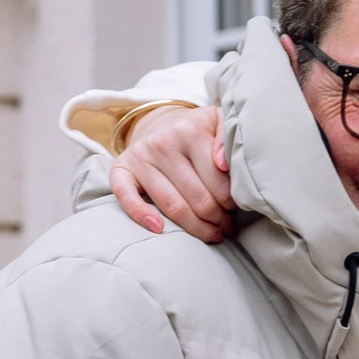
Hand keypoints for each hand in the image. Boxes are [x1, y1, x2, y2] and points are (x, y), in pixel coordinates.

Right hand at [113, 106, 233, 242]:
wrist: (162, 124)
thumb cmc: (197, 131)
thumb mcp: (219, 123)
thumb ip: (227, 139)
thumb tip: (224, 163)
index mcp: (190, 131)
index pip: (218, 183)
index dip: (232, 203)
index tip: (236, 209)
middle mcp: (163, 143)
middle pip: (198, 199)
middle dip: (217, 219)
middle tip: (226, 227)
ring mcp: (140, 157)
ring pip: (172, 207)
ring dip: (195, 228)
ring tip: (212, 234)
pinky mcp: (122, 169)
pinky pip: (127, 197)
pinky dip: (140, 215)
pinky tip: (159, 229)